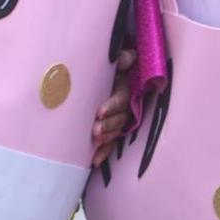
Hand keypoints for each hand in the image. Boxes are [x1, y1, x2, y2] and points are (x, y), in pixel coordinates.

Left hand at [90, 49, 135, 165]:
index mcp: (125, 87)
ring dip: (106, 139)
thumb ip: (122, 58)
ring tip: (94, 144)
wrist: (107, 72)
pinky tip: (94, 161)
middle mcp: (125, 105)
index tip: (99, 112)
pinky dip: (104, 152)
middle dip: (108, 126)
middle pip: (120, 118)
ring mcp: (120, 118)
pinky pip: (111, 142)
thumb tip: (125, 58)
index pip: (122, 98)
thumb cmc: (108, 66)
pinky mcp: (113, 129)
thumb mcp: (115, 60)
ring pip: (116, 131)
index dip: (112, 105)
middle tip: (95, 131)